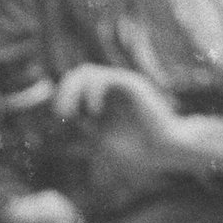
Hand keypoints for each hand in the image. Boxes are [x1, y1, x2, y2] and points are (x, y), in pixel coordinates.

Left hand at [54, 69, 222, 174]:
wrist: (167, 151)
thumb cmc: (139, 150)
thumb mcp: (101, 138)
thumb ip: (83, 126)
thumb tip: (59, 117)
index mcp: (101, 100)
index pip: (72, 87)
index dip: (59, 96)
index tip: (56, 116)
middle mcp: (109, 89)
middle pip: (76, 75)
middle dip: (63, 93)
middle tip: (61, 114)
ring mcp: (121, 85)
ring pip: (87, 71)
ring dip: (73, 90)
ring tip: (71, 112)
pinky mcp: (132, 84)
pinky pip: (105, 77)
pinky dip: (93, 92)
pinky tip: (93, 111)